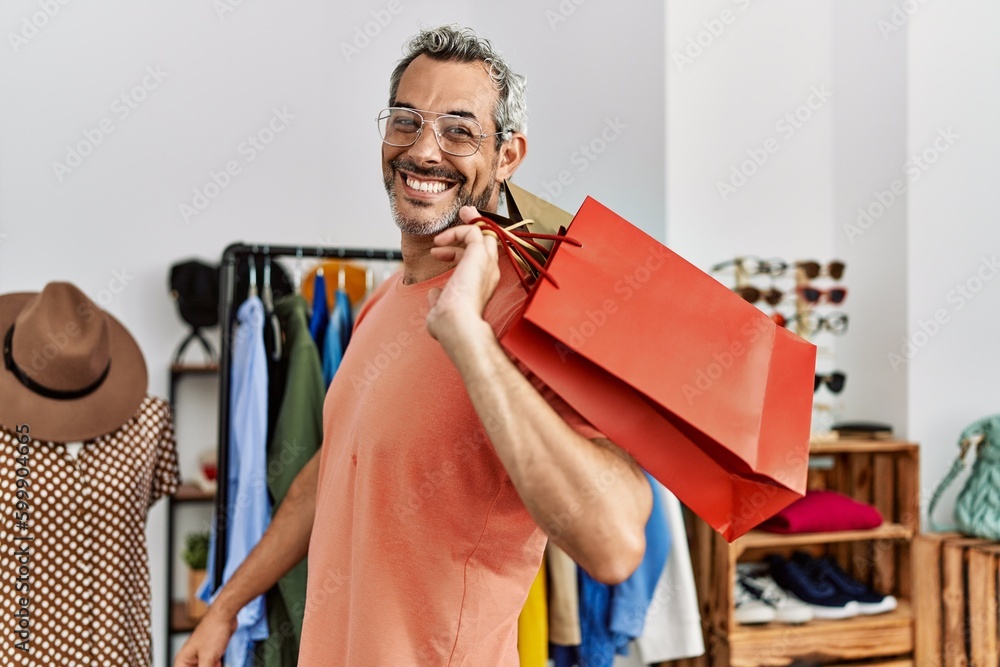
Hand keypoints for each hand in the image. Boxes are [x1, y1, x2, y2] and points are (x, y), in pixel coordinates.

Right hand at [173, 605, 236, 666]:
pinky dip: (216, 666)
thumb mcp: (208, 658)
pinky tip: (219, 662)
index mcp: (182, 660)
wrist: (226, 616)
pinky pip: (212, 666)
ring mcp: (201, 657)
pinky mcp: (211, 655)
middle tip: (212, 665)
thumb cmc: (213, 630)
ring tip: (216, 662)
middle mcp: (190, 659)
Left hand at [426, 206, 500, 345]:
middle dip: (472, 226)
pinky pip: (473, 231)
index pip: (477, 259)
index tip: (442, 247)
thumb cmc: (450, 324)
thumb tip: (434, 294)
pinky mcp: (480, 255)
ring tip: (447, 223)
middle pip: (487, 240)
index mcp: (482, 285)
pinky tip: (440, 242)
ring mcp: (487, 263)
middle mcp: (489, 272)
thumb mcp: (443, 309)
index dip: (459, 250)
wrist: (457, 324)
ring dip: (467, 222)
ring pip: (484, 232)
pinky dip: (457, 230)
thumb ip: (440, 298)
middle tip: (460, 217)